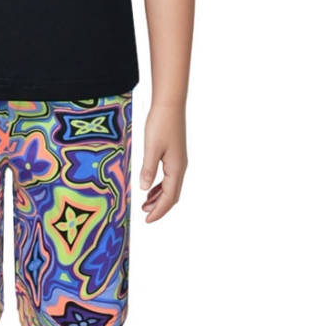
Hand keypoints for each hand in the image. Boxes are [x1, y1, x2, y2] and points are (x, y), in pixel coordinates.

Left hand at [139, 101, 186, 222]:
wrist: (170, 104)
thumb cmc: (160, 124)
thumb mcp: (151, 148)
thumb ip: (148, 169)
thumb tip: (145, 190)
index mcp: (176, 168)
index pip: (169, 198)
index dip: (159, 211)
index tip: (147, 221)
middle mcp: (180, 167)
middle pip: (172, 195)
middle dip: (160, 207)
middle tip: (145, 215)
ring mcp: (179, 160)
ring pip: (171, 186)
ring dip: (160, 197)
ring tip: (146, 203)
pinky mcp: (175, 154)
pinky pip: (169, 176)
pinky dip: (161, 185)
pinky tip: (151, 185)